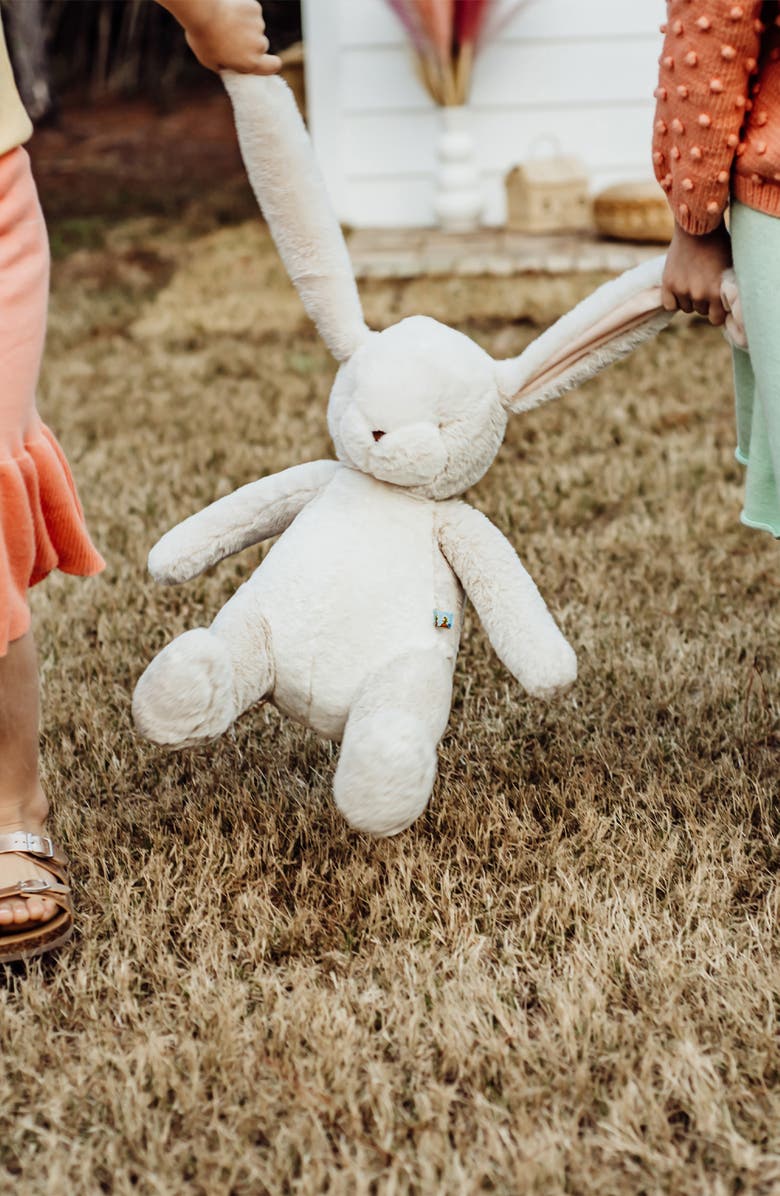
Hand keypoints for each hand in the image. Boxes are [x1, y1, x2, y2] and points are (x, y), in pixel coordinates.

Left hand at [159, 0, 281, 74]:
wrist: (203, 12)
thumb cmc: (203, 38)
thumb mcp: (211, 62)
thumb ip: (226, 66)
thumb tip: (231, 67)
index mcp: (251, 62)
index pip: (274, 66)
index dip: (271, 64)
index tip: (264, 60)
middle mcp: (259, 45)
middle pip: (262, 45)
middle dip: (251, 43)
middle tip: (232, 38)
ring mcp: (259, 26)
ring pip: (256, 28)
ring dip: (246, 26)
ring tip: (227, 23)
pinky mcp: (255, 9)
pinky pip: (253, 13)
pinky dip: (244, 12)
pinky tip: (230, 11)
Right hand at [661, 220, 732, 326]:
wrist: (698, 227)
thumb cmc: (719, 246)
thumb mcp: (729, 270)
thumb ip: (726, 291)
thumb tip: (727, 310)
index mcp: (717, 292)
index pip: (715, 319)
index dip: (716, 311)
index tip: (716, 302)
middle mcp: (699, 294)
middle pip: (700, 311)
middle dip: (703, 301)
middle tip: (703, 284)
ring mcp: (682, 290)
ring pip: (686, 308)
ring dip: (688, 299)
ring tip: (692, 281)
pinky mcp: (668, 284)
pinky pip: (669, 304)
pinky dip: (673, 299)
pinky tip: (679, 286)